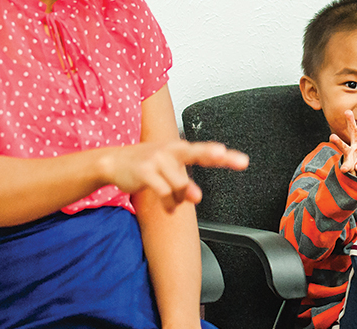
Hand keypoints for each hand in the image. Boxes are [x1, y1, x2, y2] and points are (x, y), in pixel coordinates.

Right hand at [106, 140, 248, 211]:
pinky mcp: (146, 171)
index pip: (205, 152)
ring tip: (173, 202)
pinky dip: (169, 204)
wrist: (114, 161)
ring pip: (181, 185)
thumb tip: (195, 198)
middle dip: (211, 153)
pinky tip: (169, 207)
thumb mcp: (168, 172)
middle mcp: (170, 150)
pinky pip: (165, 192)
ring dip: (180, 198)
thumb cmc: (146, 165)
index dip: (224, 156)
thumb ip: (185, 183)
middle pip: (195, 152)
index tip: (242, 161)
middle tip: (222, 154)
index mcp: (179, 148)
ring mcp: (158, 159)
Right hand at [329, 111, 356, 179]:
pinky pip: (346, 165)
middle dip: (350, 122)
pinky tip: (345, 169)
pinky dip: (346, 167)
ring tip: (332, 136)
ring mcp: (350, 154)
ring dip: (338, 141)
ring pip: (344, 146)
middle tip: (347, 111)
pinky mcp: (347, 163)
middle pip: (354, 133)